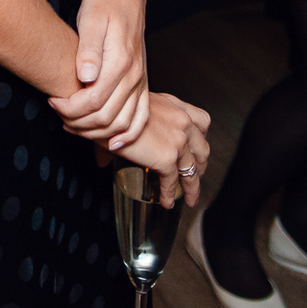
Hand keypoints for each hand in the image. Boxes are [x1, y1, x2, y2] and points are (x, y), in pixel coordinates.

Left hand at [48, 0, 147, 145]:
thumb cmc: (104, 3)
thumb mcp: (90, 18)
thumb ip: (88, 49)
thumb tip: (85, 77)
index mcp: (120, 62)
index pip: (92, 102)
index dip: (69, 108)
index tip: (52, 101)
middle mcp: (134, 76)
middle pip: (107, 118)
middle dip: (78, 123)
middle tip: (58, 114)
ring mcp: (141, 82)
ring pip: (123, 124)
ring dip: (98, 133)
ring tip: (74, 126)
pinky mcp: (143, 84)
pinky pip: (141, 118)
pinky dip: (128, 135)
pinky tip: (112, 144)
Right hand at [92, 92, 212, 208]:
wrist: (104, 111)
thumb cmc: (111, 107)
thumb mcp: (130, 109)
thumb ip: (127, 130)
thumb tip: (104, 158)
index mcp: (174, 105)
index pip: (202, 121)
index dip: (202, 137)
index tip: (197, 147)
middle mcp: (181, 121)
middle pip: (202, 148)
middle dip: (200, 165)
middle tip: (195, 175)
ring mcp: (177, 140)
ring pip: (191, 170)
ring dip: (192, 187)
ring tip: (189, 198)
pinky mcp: (167, 158)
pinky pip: (172, 181)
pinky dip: (169, 194)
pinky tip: (166, 202)